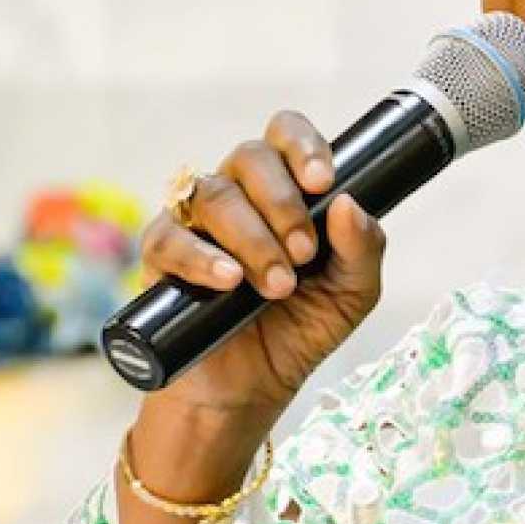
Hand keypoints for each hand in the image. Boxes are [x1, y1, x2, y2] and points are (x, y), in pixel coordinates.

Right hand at [137, 110, 387, 415]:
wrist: (252, 389)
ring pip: (215, 196)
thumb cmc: (300, 329)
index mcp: (285, 189)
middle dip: (282, 203)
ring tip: (277, 286)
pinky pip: (169, 236)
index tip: (322, 182)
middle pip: (250, 157)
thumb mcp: (351, 294)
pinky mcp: (161, 256)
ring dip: (254, 239)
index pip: (285, 134)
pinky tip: (228, 280)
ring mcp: (196, 222)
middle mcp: (238, 194)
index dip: (303, 146)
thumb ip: (363, 250)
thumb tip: (349, 204)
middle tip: (303, 253)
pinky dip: (201, 257)